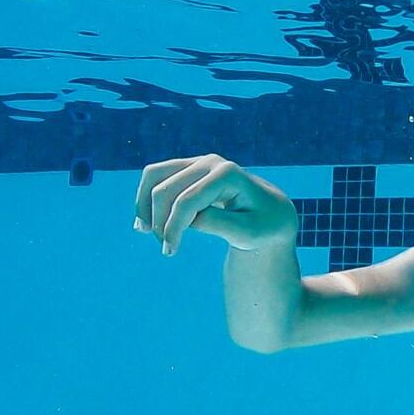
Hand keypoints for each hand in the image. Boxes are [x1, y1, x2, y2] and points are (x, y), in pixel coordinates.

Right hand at [133, 154, 298, 255]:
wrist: (269, 214)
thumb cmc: (262, 226)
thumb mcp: (248, 233)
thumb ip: (219, 224)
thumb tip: (189, 219)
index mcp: (228, 174)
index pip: (187, 200)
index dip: (173, 227)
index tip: (170, 252)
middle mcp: (210, 162)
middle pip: (166, 189)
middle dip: (159, 221)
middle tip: (167, 249)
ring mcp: (198, 161)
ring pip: (154, 175)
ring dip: (144, 205)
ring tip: (145, 232)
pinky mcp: (189, 167)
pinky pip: (156, 175)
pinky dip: (145, 196)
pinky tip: (144, 221)